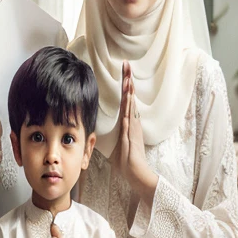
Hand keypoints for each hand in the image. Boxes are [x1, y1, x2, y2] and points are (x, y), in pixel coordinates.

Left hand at [109, 62, 156, 201]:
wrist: (136, 173)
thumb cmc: (126, 161)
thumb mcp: (116, 145)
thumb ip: (112, 135)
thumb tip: (100, 131)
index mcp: (128, 122)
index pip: (126, 100)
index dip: (125, 86)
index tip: (124, 71)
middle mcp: (132, 122)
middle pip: (130, 97)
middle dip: (128, 81)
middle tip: (127, 65)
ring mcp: (133, 128)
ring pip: (131, 105)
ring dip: (129, 91)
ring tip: (128, 76)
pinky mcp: (132, 135)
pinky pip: (129, 118)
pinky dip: (129, 108)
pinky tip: (128, 98)